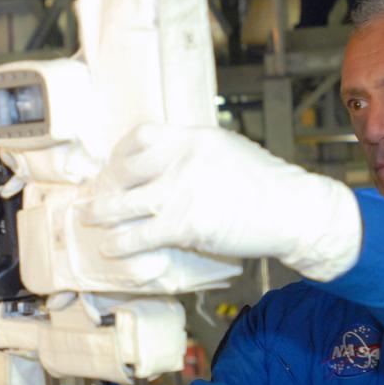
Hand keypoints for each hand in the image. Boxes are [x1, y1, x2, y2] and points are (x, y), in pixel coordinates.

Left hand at [84, 124, 362, 281]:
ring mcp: (181, 191)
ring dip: (101, 213)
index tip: (113, 164)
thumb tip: (170, 164)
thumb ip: (197, 153)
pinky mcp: (184, 223)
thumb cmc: (268, 184)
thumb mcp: (229, 151)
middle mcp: (182, 159)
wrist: (294, 209)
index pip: (142, 136)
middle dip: (105, 184)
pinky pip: (139, 235)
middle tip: (96, 194)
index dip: (120, 152)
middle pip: (125, 169)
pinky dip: (120, 243)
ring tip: (89, 218)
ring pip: (124, 203)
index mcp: (194, 137)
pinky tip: (110, 248)